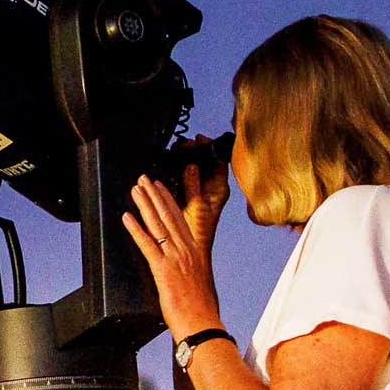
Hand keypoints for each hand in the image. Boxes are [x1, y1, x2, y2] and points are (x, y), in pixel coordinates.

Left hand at [123, 174, 222, 336]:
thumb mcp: (198, 282)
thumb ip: (189, 270)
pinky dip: (136, 230)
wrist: (203, 324)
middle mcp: (187, 251)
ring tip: (135, 190)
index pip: (180, 220)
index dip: (168, 201)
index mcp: (195, 252)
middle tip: (143, 179)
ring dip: (145, 205)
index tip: (160, 186)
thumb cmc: (200, 310)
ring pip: (158, 225)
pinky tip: (127, 217)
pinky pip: (147, 245)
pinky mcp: (164, 270)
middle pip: (168, 216)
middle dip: (155, 195)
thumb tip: (182, 269)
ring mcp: (175, 259)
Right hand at [175, 134, 231, 250]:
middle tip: (182, 144)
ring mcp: (201, 194)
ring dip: (185, 162)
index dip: (210, 147)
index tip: (198, 139)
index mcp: (219, 189)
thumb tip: (192, 165)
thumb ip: (194, 184)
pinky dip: (178, 173)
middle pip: (206, 164)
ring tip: (175, 152)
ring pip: (195, 171)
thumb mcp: (196, 205)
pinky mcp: (189, 199)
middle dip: (194, 152)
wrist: (192, 250)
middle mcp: (212, 190)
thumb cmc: (199, 233)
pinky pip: (185, 180)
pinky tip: (169, 169)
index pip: (219, 161)